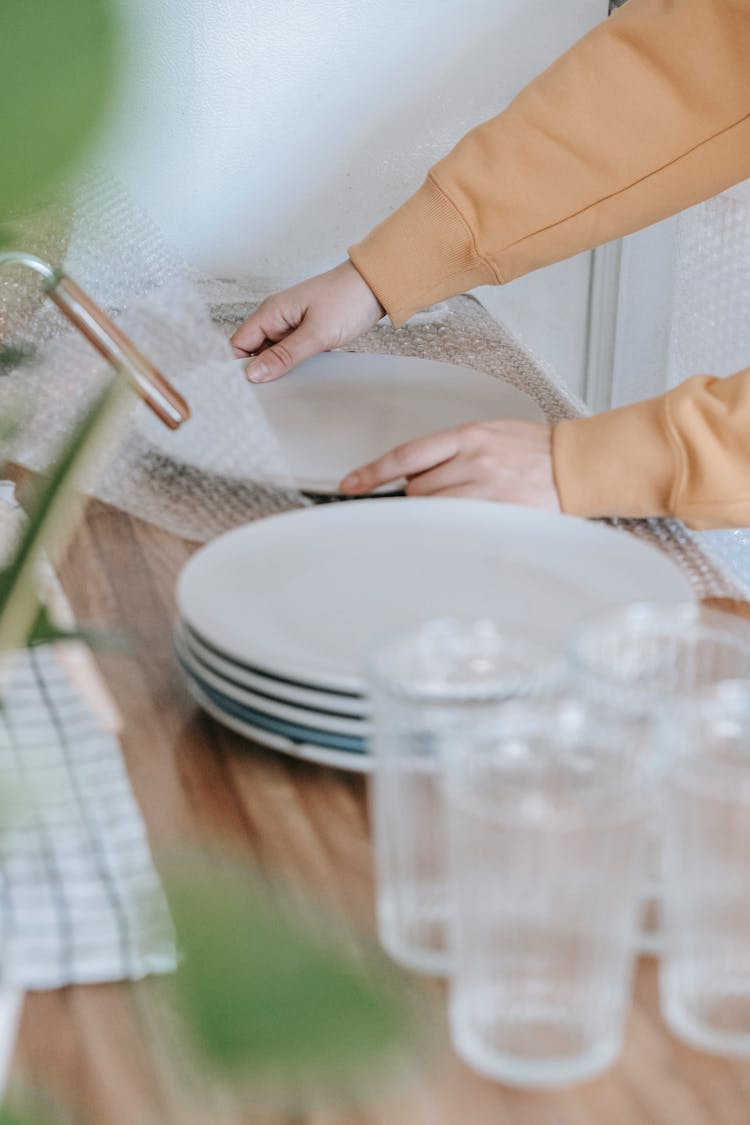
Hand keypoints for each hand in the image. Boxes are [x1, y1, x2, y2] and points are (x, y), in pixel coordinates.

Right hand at [230, 261, 383, 381]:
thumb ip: (284, 355)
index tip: (248, 388)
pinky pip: (290, 353)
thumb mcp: (316, 333)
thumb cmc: (348, 299)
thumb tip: (254, 373)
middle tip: (270, 393)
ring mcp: (291, 326)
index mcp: (271, 312)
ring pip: (273, 355)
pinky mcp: (306, 333)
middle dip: (259, 372)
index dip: (238, 366)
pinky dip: (294, 365)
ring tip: (290, 384)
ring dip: (279, 370)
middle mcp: (276, 318)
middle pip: (253, 352)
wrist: (376, 285)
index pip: (238, 343)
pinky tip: (304, 375)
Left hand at [339, 419, 559, 510]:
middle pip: (416, 488)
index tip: (351, 484)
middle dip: (421, 494)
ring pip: (434, 509)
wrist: (576, 465)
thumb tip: (414, 475)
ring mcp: (485, 490)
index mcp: (468, 436)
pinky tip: (467, 521)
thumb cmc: (533, 451)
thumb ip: (451, 452)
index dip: (374, 472)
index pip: (407, 455)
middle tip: (449, 491)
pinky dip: (453, 526)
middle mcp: (473, 461)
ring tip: (467, 502)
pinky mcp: (497, 514)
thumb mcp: (489, 435)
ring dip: (438, 511)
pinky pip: (457, 526)